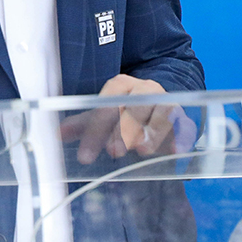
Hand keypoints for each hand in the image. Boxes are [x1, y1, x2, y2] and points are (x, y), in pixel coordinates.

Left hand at [60, 75, 175, 163]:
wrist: (159, 99)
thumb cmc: (126, 110)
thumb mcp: (104, 113)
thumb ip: (84, 123)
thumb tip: (58, 133)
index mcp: (121, 86)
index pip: (106, 104)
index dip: (96, 129)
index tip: (86, 155)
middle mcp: (144, 89)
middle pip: (134, 108)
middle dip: (123, 130)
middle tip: (113, 151)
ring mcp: (165, 100)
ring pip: (160, 113)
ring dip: (151, 132)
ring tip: (141, 150)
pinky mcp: (183, 115)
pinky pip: (183, 124)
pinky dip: (180, 137)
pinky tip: (174, 151)